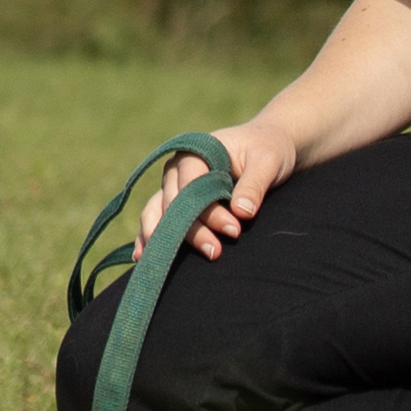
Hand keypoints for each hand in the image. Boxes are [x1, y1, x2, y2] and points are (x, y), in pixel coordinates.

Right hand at [137, 124, 300, 259]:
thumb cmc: (268, 150)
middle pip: (175, 203)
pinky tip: (141, 256)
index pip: (192, 185)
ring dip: (166, 238)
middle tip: (216, 252)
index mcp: (195, 152)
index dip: (209, 211)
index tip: (235, 230)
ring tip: (169, 264)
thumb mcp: (268, 162)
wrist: (266, 147)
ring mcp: (172, 186)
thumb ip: (254, 184)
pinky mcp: (175, 201)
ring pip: (159, 213)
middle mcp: (177, 169)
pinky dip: (148, 236)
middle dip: (193, 230)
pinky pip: (156, 219)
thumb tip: (242, 212)